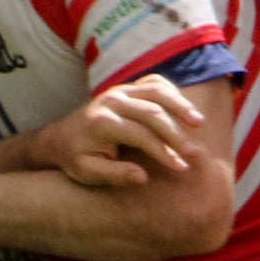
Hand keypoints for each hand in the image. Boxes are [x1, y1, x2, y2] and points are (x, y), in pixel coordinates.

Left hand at [36, 74, 206, 186]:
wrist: (60, 137)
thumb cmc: (75, 158)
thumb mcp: (87, 173)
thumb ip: (114, 175)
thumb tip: (143, 177)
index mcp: (102, 122)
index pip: (141, 135)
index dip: (164, 152)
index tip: (181, 167)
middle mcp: (112, 100)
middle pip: (153, 112)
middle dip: (176, 133)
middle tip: (196, 152)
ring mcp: (120, 90)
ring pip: (156, 91)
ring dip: (180, 106)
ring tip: (200, 124)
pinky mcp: (127, 88)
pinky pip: (153, 83)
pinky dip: (172, 93)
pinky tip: (185, 109)